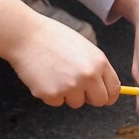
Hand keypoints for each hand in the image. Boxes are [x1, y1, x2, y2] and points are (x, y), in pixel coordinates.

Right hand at [5, 13, 119, 108]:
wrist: (25, 35)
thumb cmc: (53, 38)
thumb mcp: (83, 48)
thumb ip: (96, 67)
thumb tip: (103, 88)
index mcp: (99, 63)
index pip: (113, 89)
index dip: (108, 95)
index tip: (102, 96)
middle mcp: (87, 76)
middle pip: (99, 101)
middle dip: (89, 97)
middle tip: (76, 86)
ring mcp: (69, 87)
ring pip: (76, 103)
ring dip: (67, 94)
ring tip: (55, 73)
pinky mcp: (51, 94)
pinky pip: (57, 102)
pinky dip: (50, 94)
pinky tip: (43, 76)